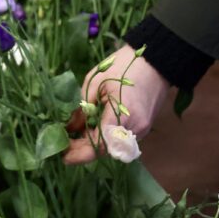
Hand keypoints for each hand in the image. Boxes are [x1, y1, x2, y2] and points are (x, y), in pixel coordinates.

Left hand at [63, 44, 170, 165]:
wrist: (154, 62)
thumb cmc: (123, 66)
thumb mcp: (95, 81)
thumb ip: (83, 107)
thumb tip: (71, 128)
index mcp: (123, 115)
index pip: (100, 145)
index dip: (81, 154)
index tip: (63, 155)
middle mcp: (135, 129)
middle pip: (106, 150)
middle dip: (84, 151)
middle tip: (63, 147)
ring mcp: (142, 130)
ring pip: (113, 146)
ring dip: (93, 144)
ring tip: (73, 138)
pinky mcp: (143, 127)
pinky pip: (120, 139)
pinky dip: (104, 138)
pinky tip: (90, 131)